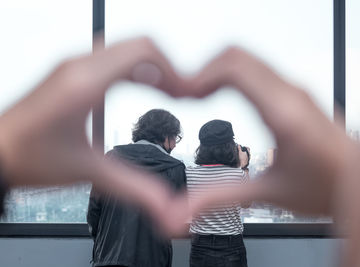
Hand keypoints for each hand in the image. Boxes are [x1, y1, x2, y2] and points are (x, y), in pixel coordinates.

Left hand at [0, 37, 189, 232]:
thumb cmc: (29, 157)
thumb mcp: (88, 172)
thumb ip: (133, 187)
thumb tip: (164, 201)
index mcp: (85, 83)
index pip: (142, 52)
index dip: (172, 70)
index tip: (181, 93)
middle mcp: (78, 66)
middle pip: (137, 45)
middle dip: (165, 68)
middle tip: (177, 93)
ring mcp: (72, 66)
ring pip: (124, 49)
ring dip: (149, 67)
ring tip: (163, 91)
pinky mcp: (69, 72)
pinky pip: (109, 57)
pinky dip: (132, 68)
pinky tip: (138, 87)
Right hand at [186, 47, 358, 266]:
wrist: (356, 180)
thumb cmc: (326, 186)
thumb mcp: (267, 193)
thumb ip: (220, 197)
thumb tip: (184, 207)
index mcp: (284, 114)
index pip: (234, 69)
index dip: (200, 76)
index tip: (183, 94)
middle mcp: (290, 93)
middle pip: (235, 56)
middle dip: (202, 70)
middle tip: (184, 94)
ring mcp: (293, 89)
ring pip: (245, 58)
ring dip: (214, 71)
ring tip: (197, 94)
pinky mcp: (292, 92)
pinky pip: (254, 68)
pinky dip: (228, 75)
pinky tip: (218, 93)